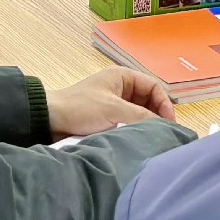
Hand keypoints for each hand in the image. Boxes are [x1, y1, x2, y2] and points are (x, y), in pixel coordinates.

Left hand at [46, 67, 176, 136]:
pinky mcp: (108, 119)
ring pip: (140, 113)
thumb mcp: (114, 110)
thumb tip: (166, 127)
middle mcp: (121, 87)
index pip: (154, 87)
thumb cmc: (81, 109)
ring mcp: (114, 103)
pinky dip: (136, 131)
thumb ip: (141, 117)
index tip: (169, 124)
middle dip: (158, 116)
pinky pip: (129, 123)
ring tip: (153, 140)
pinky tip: (139, 142)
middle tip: (163, 135)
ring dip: (146, 125)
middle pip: (149, 100)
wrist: (50, 121)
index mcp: (123, 77)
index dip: (165, 104)